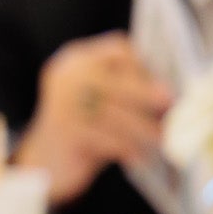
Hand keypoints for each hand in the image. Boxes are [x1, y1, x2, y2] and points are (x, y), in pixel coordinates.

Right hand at [15, 34, 172, 203]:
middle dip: (145, 93)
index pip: (117, 49)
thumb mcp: (98, 101)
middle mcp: (66, 77)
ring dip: (142, 127)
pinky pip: (104, 138)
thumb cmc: (82, 130)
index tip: (164, 84)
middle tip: (170, 105)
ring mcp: (61, 104)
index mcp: (76, 61)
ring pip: (111, 112)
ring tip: (163, 138)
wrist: (43, 164)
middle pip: (113, 78)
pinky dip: (126, 147)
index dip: (144, 66)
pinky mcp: (64, 133)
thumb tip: (169, 94)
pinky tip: (139, 156)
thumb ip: (124, 91)